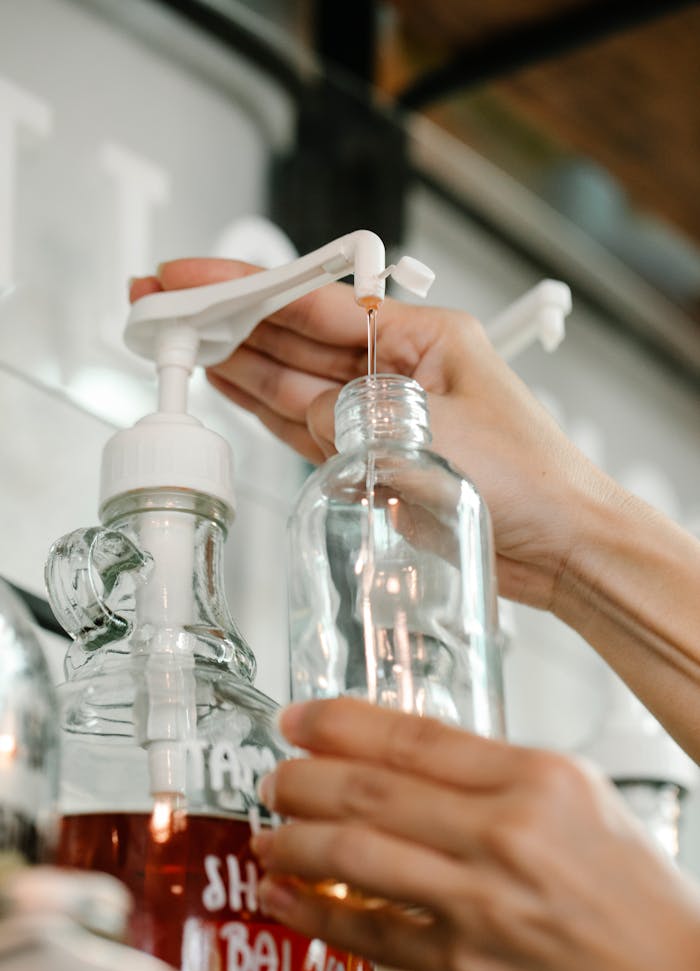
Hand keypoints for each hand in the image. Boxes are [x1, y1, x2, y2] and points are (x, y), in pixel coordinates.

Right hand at [129, 262, 699, 756]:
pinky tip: (227, 384)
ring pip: (293, 380)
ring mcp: (382, 414)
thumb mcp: (430, 435)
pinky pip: (306, 425)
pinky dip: (265, 408)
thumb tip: (300, 406)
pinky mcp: (374, 456)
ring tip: (177, 340)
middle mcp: (398, 369)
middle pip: (294, 336)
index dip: (244, 290)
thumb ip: (354, 416)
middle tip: (161, 305)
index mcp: (422, 337)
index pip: (315, 302)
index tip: (189, 280)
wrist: (563, 547)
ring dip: (235, 360)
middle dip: (226, 318)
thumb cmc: (529, 481)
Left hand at [251, 698, 699, 970]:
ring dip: (294, 841)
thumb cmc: (636, 899)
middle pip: (370, 789)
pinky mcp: (465, 968)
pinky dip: (314, 911)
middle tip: (273, 775)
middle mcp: (508, 834)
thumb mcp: (582, 803)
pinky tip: (286, 896)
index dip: (339, 722)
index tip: (299, 717)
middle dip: (300, 777)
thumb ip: (498, 774)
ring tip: (269, 834)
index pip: (413, 735)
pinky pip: (369, 932)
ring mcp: (482, 904)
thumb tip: (408, 755)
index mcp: (540, 779)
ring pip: (355, 856)